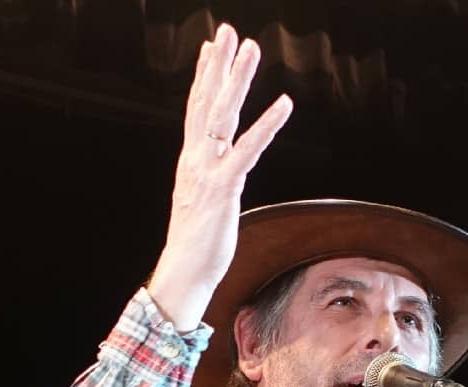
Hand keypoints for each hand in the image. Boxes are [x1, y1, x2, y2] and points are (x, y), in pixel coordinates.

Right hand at [145, 23, 293, 330]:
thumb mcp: (204, 203)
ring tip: (251, 48)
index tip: (212, 47)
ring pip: (223, 115)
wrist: (184, 273)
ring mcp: (208, 171)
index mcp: (191, 161)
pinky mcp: (225, 187)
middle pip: (206, 101)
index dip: (205, 76)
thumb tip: (220, 174)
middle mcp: (195, 159)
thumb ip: (212, 180)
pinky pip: (248, 149)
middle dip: (219, 64)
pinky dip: (267, 125)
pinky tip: (284, 103)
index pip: (196, 109)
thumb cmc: (197, 244)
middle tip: (228, 31)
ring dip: (238, 79)